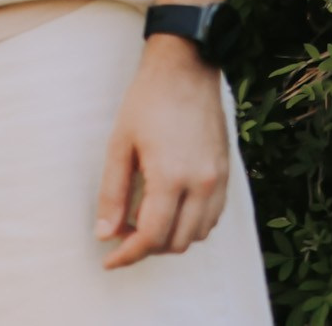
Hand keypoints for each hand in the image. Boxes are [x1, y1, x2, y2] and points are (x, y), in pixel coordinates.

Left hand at [95, 36, 232, 268]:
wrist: (186, 71)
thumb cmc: (146, 102)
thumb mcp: (119, 144)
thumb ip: (112, 192)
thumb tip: (105, 233)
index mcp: (170, 177)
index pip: (151, 235)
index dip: (128, 254)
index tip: (108, 260)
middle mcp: (201, 185)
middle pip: (176, 242)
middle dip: (146, 248)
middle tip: (120, 236)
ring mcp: (218, 182)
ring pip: (197, 235)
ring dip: (169, 239)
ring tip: (140, 223)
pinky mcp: (227, 176)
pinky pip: (211, 219)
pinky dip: (189, 226)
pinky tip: (167, 211)